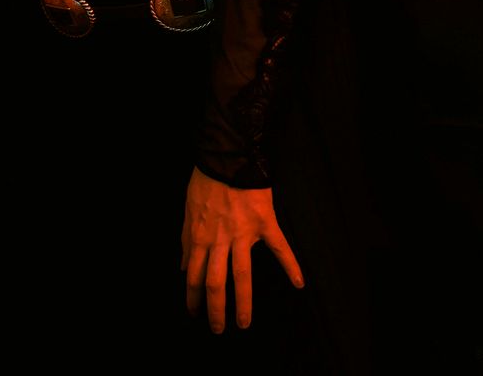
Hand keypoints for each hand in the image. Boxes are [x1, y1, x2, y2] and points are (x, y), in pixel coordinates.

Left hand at [181, 165, 303, 332]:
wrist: (229, 155)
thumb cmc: (207, 180)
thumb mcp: (189, 210)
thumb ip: (187, 241)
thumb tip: (184, 267)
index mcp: (200, 237)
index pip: (194, 276)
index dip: (193, 298)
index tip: (194, 312)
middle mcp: (220, 240)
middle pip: (216, 283)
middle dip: (215, 309)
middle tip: (218, 328)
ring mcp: (243, 233)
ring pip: (242, 274)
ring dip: (242, 301)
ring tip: (244, 322)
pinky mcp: (264, 222)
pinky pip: (279, 247)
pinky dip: (290, 265)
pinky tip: (298, 283)